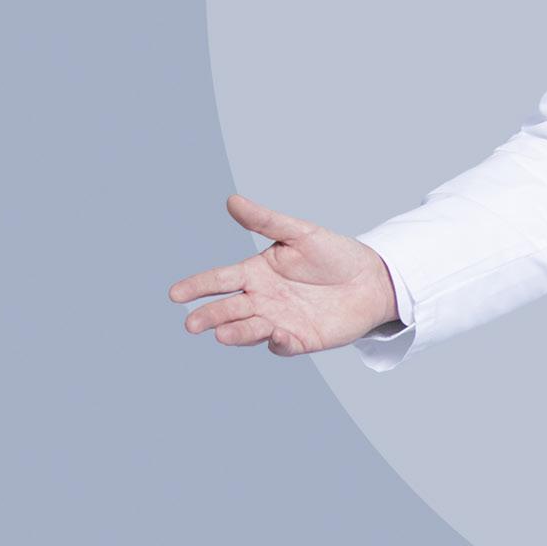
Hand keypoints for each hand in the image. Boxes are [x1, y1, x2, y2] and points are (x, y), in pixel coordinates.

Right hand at [168, 195, 400, 356]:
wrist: (371, 279)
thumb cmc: (334, 254)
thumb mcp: (299, 233)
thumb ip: (265, 221)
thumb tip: (232, 200)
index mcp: (255, 273)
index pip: (219, 280)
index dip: (197, 287)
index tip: (175, 294)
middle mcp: (262, 300)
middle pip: (228, 309)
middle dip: (209, 316)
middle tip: (191, 324)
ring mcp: (279, 321)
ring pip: (250, 329)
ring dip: (236, 332)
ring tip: (221, 334)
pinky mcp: (300, 340)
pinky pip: (283, 344)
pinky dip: (276, 342)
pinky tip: (274, 335)